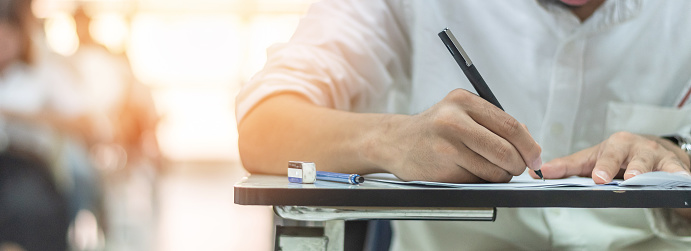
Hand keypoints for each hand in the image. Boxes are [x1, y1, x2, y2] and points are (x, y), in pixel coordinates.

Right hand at [372, 89, 541, 182]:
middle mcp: (454, 120)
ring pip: (494, 170)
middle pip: (506, 150)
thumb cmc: (432, 130)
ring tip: (486, 169)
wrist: (395, 142)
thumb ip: (494, 123)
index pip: (510, 125)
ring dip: (499, 176)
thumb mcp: (461, 113)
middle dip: (517, 165)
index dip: (529, 146)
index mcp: (463, 101)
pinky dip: (480, 182)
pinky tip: (466, 172)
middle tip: (516, 168)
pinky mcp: (442, 169)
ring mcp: (447, 146)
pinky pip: (477, 181)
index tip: (535, 158)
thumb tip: (529, 143)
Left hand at [532, 132, 690, 182]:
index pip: (598, 156)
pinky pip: (675, 169)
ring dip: (640, 170)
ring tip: (636, 178)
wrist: (653, 151)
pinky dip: (677, 173)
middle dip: (610, 166)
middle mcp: (631, 146)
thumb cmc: (617, 156)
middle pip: (619, 155)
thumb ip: (566, 167)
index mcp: (612, 145)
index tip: (590, 177)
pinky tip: (679, 178)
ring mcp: (652, 154)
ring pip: (646, 161)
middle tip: (602, 178)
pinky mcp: (671, 164)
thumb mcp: (592, 159)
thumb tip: (537, 174)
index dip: (592, 166)